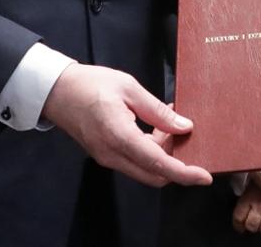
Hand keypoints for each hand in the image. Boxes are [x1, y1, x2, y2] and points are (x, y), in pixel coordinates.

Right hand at [42, 64, 212, 187]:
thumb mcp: (129, 88)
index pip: (158, 164)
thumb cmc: (89, 84)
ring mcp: (107, 158)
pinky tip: (154, 128)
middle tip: (181, 132)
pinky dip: (150, 152)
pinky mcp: (105, 156)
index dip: (184, 173)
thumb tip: (184, 126)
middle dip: (175, 162)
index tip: (205, 176)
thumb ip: (158, 111)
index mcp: (119, 136)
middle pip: (155, 176)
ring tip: (166, 124)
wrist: (56, 91)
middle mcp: (112, 155)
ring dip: (162, 155)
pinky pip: (134, 163)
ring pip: (145, 170)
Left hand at [232, 183, 260, 233]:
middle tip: (253, 223)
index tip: (240, 225)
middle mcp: (260, 205)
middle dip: (251, 226)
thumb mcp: (253, 173)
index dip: (238, 224)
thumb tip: (236, 187)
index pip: (239, 218)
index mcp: (249, 196)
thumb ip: (243, 182)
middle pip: (251, 226)